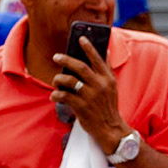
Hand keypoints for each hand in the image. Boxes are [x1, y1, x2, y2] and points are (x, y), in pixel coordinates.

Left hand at [52, 37, 127, 151]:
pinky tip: (54, 95)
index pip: (97, 59)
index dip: (88, 47)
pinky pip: (64, 96)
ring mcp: (90, 96)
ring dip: (58, 79)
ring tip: (56, 80)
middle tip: (56, 56)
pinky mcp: (81, 107)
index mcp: (108, 79)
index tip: (80, 38)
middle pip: (80, 67)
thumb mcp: (112, 86)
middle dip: (66, 59)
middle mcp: (100, 86)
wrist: (110, 129)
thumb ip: (107, 69)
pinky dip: (56, 94)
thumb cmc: (109, 106)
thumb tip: (106, 51)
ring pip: (69, 81)